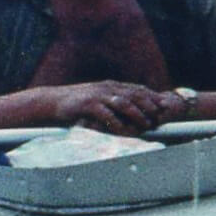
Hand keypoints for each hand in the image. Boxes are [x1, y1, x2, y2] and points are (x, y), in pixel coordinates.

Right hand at [51, 81, 172, 134]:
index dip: (152, 97)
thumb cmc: (76, 104)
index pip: (137, 89)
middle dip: (149, 106)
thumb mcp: (97, 98)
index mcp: (110, 86)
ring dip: (137, 114)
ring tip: (146, 124)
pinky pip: (106, 113)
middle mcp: (106, 88)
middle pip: (134, 94)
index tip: (163, 107)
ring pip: (123, 102)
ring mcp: (97, 95)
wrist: (52, 101)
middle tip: (159, 117)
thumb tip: (130, 112)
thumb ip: (112, 102)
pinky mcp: (87, 105)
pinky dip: (116, 122)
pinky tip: (123, 129)